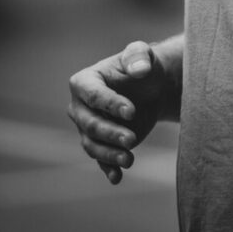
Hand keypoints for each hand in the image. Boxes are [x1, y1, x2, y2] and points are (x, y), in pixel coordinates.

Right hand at [67, 40, 169, 184]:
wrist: (152, 86)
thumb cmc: (142, 66)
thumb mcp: (141, 54)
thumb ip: (138, 57)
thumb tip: (140, 69)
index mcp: (84, 82)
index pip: (93, 96)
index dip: (110, 104)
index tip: (132, 112)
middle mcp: (80, 107)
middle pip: (90, 124)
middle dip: (110, 133)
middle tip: (132, 139)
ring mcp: (88, 127)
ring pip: (93, 145)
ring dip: (109, 154)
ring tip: (129, 159)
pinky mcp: (101, 143)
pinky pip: (100, 159)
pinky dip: (107, 168)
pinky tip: (117, 177)